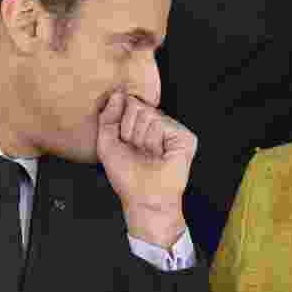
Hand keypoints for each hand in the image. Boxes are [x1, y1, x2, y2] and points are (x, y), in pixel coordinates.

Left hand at [97, 90, 195, 246]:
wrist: (143, 197)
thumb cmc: (127, 177)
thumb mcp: (107, 144)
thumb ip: (108, 117)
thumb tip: (117, 94)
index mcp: (141, 126)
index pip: (128, 104)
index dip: (122, 124)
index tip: (125, 143)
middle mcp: (157, 126)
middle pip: (137, 107)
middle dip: (130, 131)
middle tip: (137, 151)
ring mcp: (172, 130)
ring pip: (149, 114)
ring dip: (142, 139)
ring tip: (149, 154)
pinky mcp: (184, 137)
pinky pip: (162, 123)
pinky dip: (155, 140)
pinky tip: (160, 154)